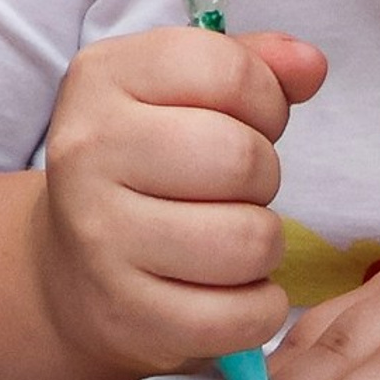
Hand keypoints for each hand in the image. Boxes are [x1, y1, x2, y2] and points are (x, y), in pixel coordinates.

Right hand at [34, 25, 327, 379]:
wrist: (67, 268)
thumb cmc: (146, 168)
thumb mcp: (180, 95)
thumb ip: (251, 65)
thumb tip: (311, 65)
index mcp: (101, 77)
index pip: (228, 71)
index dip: (265, 100)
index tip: (245, 123)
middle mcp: (86, 150)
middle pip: (241, 158)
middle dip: (263, 176)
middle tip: (234, 190)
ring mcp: (99, 237)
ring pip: (249, 240)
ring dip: (262, 245)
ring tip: (230, 240)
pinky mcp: (126, 314)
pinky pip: (243, 315)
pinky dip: (257, 308)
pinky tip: (226, 292)